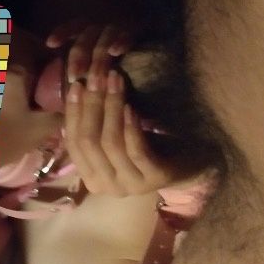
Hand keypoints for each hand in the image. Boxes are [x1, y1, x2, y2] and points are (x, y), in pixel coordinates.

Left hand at [46, 21, 131, 82]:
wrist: (152, 48)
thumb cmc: (117, 64)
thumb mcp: (96, 64)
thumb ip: (84, 70)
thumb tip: (67, 89)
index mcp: (91, 30)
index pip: (74, 26)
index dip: (62, 32)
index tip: (50, 44)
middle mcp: (103, 26)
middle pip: (86, 36)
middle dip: (78, 56)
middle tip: (74, 77)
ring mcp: (120, 26)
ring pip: (105, 36)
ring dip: (98, 56)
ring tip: (94, 75)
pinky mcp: (138, 30)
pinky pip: (128, 34)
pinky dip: (121, 41)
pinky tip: (116, 52)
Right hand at [60, 27, 174, 196]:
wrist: (190, 166)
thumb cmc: (149, 147)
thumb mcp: (117, 137)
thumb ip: (95, 126)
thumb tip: (74, 93)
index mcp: (91, 177)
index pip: (73, 144)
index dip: (73, 113)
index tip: (76, 85)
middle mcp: (106, 186)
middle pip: (88, 142)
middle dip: (91, 105)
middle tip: (96, 77)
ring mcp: (130, 185)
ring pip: (110, 143)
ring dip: (110, 108)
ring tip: (114, 82)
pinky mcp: (154, 179)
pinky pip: (135, 150)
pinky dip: (130, 126)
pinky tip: (130, 106)